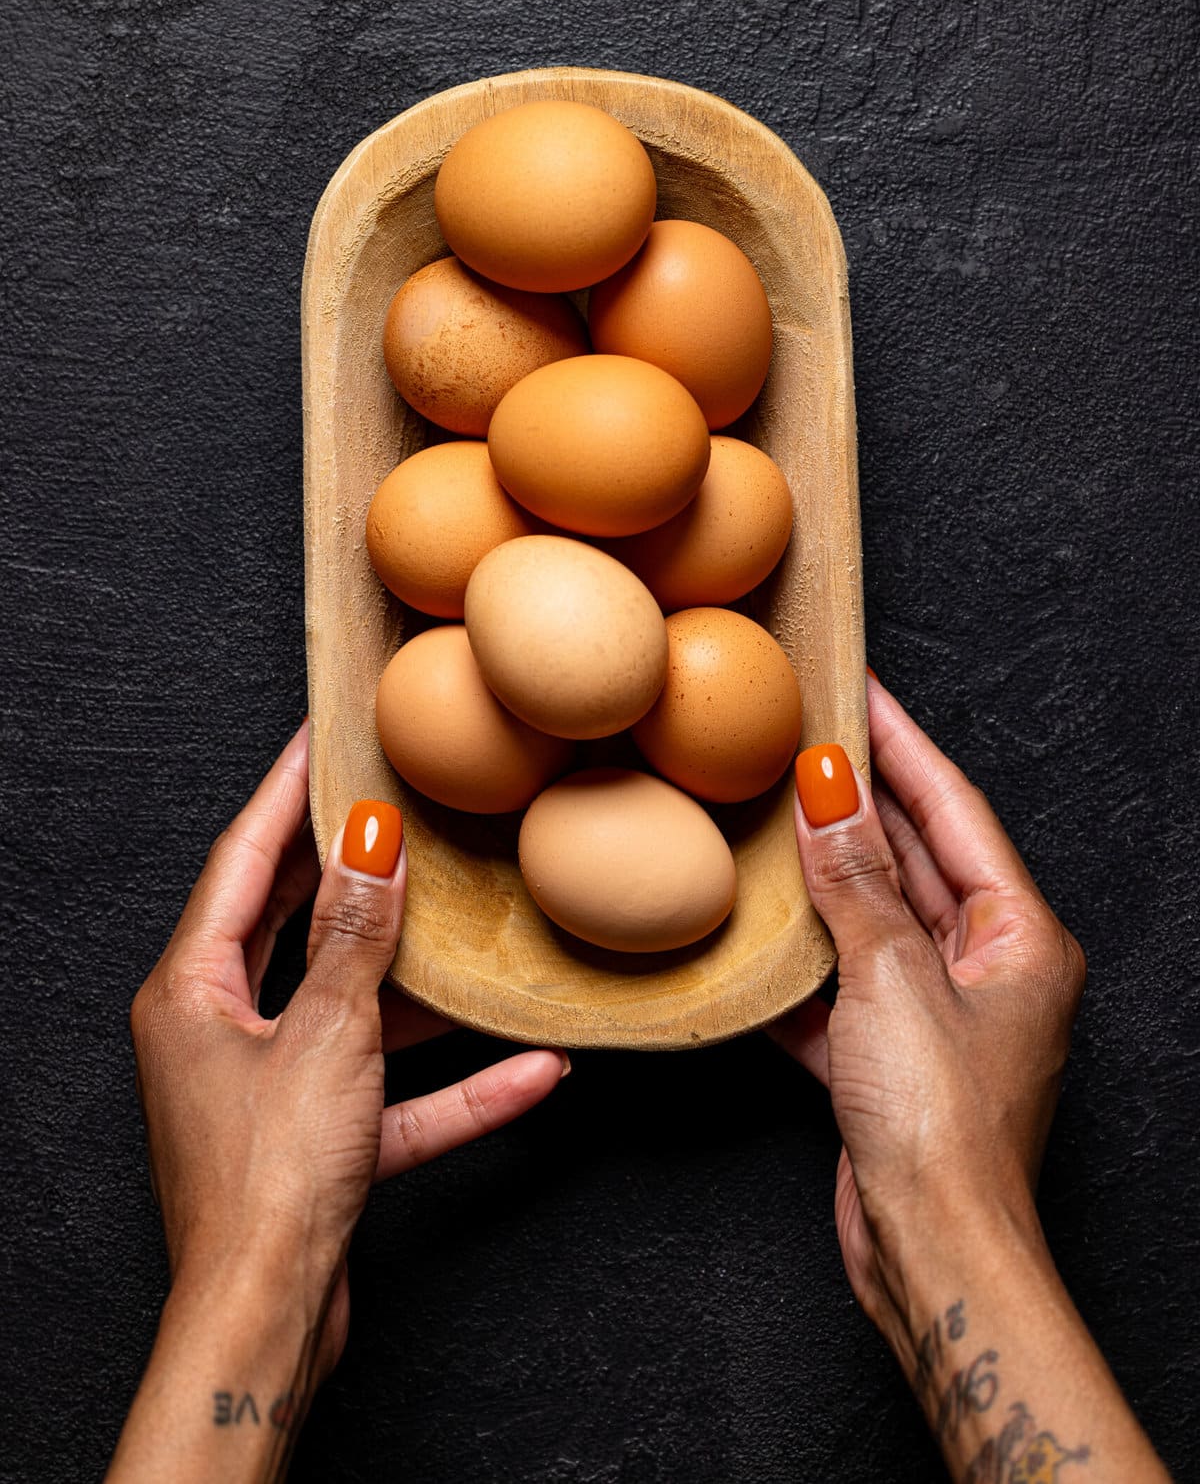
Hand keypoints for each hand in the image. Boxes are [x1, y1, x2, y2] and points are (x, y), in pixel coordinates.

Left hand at [123, 721, 564, 1463]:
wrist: (264, 1323)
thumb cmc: (267, 1181)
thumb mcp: (326, 1032)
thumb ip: (355, 937)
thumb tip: (371, 843)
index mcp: (190, 990)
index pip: (242, 861)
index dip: (286, 792)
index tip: (320, 735)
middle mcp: (218, 1031)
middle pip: (289, 924)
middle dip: (346, 867)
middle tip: (392, 800)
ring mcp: (267, 1089)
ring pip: (348, 1008)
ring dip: (416, 982)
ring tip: (471, 922)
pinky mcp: (315, 1145)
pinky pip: (393, 1097)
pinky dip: (454, 1085)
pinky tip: (534, 1071)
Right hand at [773, 676, 1085, 1353]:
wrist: (935, 1256)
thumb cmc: (943, 1125)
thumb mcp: (890, 974)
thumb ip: (852, 880)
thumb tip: (827, 789)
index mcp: (1019, 936)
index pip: (952, 809)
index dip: (900, 743)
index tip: (859, 687)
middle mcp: (988, 969)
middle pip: (913, 859)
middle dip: (856, 801)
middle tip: (800, 735)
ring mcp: (938, 1016)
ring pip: (871, 921)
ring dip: (820, 878)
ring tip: (765, 814)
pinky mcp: (890, 1061)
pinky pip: (838, 988)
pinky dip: (797, 964)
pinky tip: (748, 935)